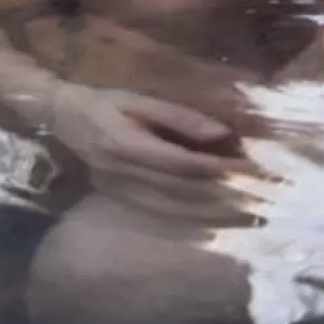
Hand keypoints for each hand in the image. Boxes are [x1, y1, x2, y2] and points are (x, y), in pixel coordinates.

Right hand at [46, 84, 254, 224]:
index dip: (219, 169)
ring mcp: (120, 192)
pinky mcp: (120, 201)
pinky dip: (192, 221)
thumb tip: (220, 134)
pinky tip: (216, 223)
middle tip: (260, 198)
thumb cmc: (106, 102)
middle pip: (183, 192)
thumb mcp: (140, 100)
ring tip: (248, 217)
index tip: (251, 169)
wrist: (63, 119)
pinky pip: (162, 216)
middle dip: (224, 197)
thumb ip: (180, 118)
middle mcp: (123, 174)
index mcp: (127, 145)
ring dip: (214, 215)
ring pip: (175, 210)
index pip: (183, 165)